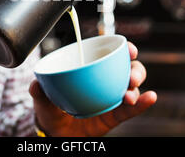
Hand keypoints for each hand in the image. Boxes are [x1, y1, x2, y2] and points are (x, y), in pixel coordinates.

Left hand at [30, 42, 156, 136]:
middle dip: (135, 69)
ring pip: (133, 87)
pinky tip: (150, 98)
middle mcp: (106, 81)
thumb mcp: (43, 100)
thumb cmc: (52, 110)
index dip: (123, 49)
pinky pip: (131, 109)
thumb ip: (39, 92)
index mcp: (91, 71)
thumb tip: (35, 84)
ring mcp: (112, 98)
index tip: (129, 48)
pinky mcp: (115, 115)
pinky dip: (142, 103)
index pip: (110, 55)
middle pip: (128, 69)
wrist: (56, 134)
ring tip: (130, 93)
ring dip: (137, 86)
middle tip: (131, 76)